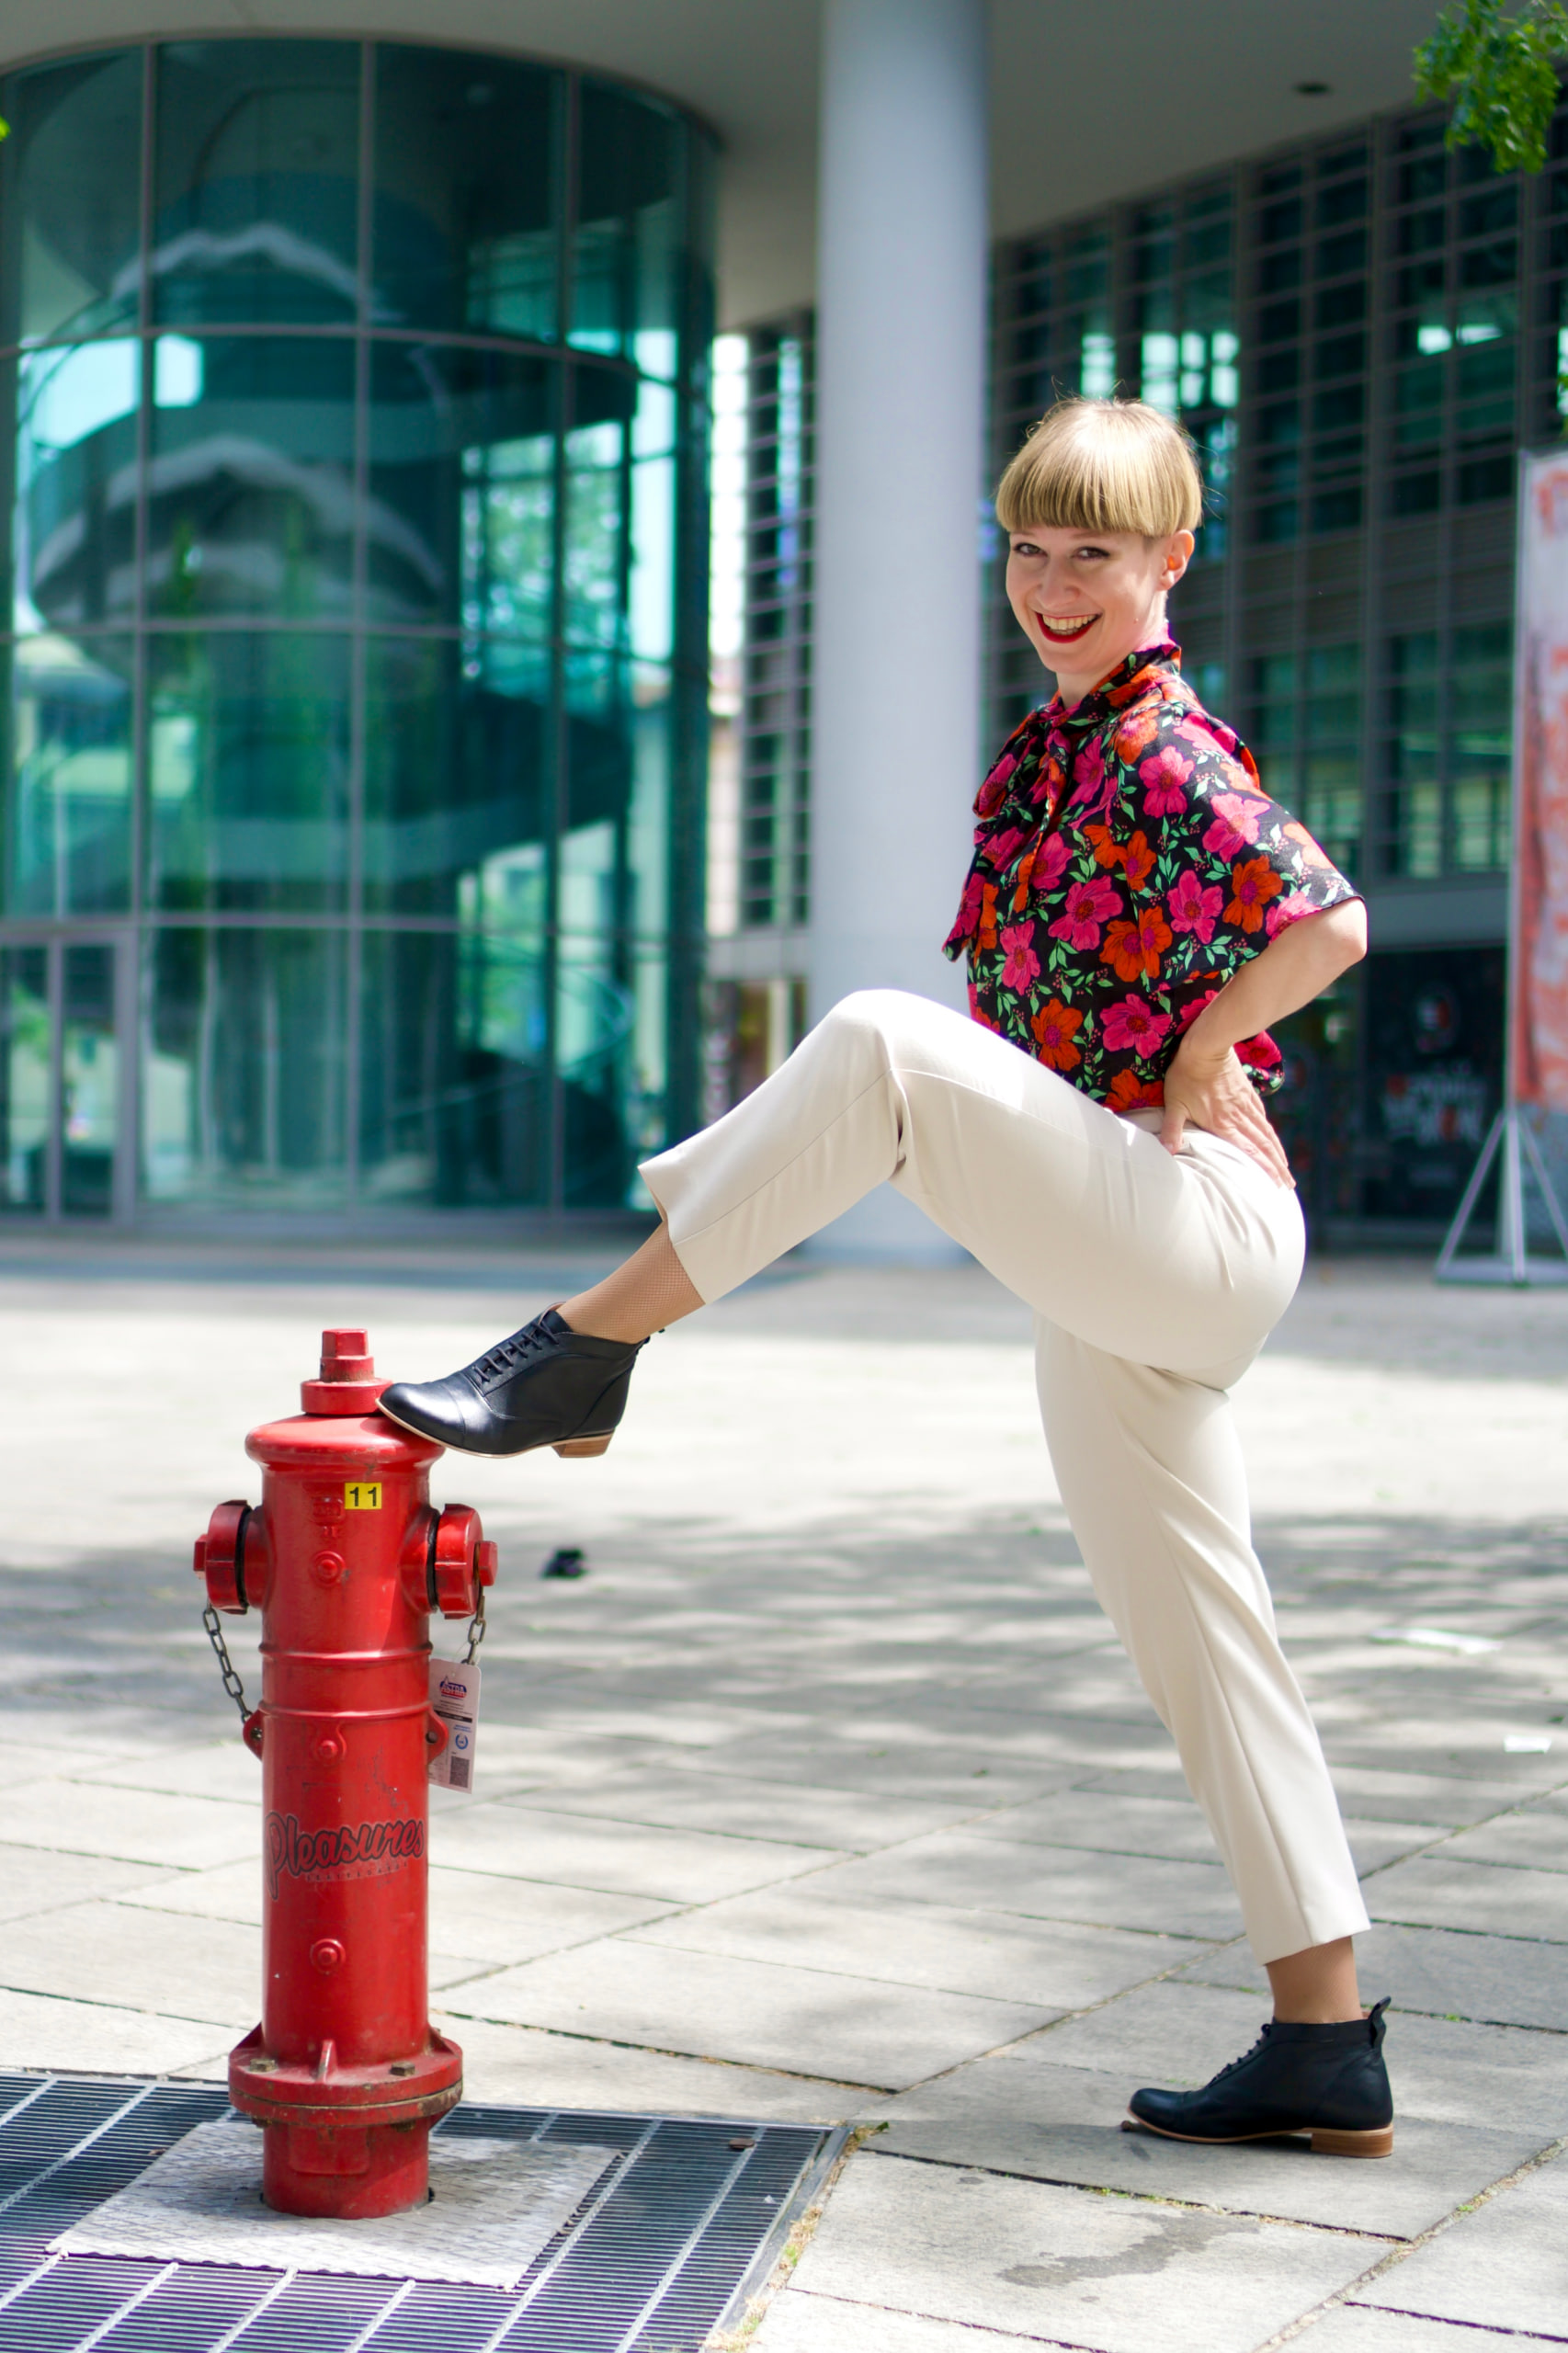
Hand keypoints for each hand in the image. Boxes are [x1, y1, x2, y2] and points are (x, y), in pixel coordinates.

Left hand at [1158, 1038, 1293, 1187]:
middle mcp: (1238, 1117)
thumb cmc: (1186, 1076)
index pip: (1248, 1152)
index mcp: (1223, 1124)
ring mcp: (1245, 1104)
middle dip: (1277, 1167)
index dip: (1264, 1169)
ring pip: (1265, 1132)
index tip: (1276, 1184)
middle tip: (1289, 1184)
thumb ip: (1172, 1129)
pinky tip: (1272, 1137)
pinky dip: (1269, 1130)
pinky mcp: (1247, 1093)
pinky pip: (1261, 1116)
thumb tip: (1167, 1152)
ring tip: (1286, 1167)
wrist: (1206, 1046)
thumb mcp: (1175, 1104)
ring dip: (1277, 1151)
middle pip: (1263, 1146)